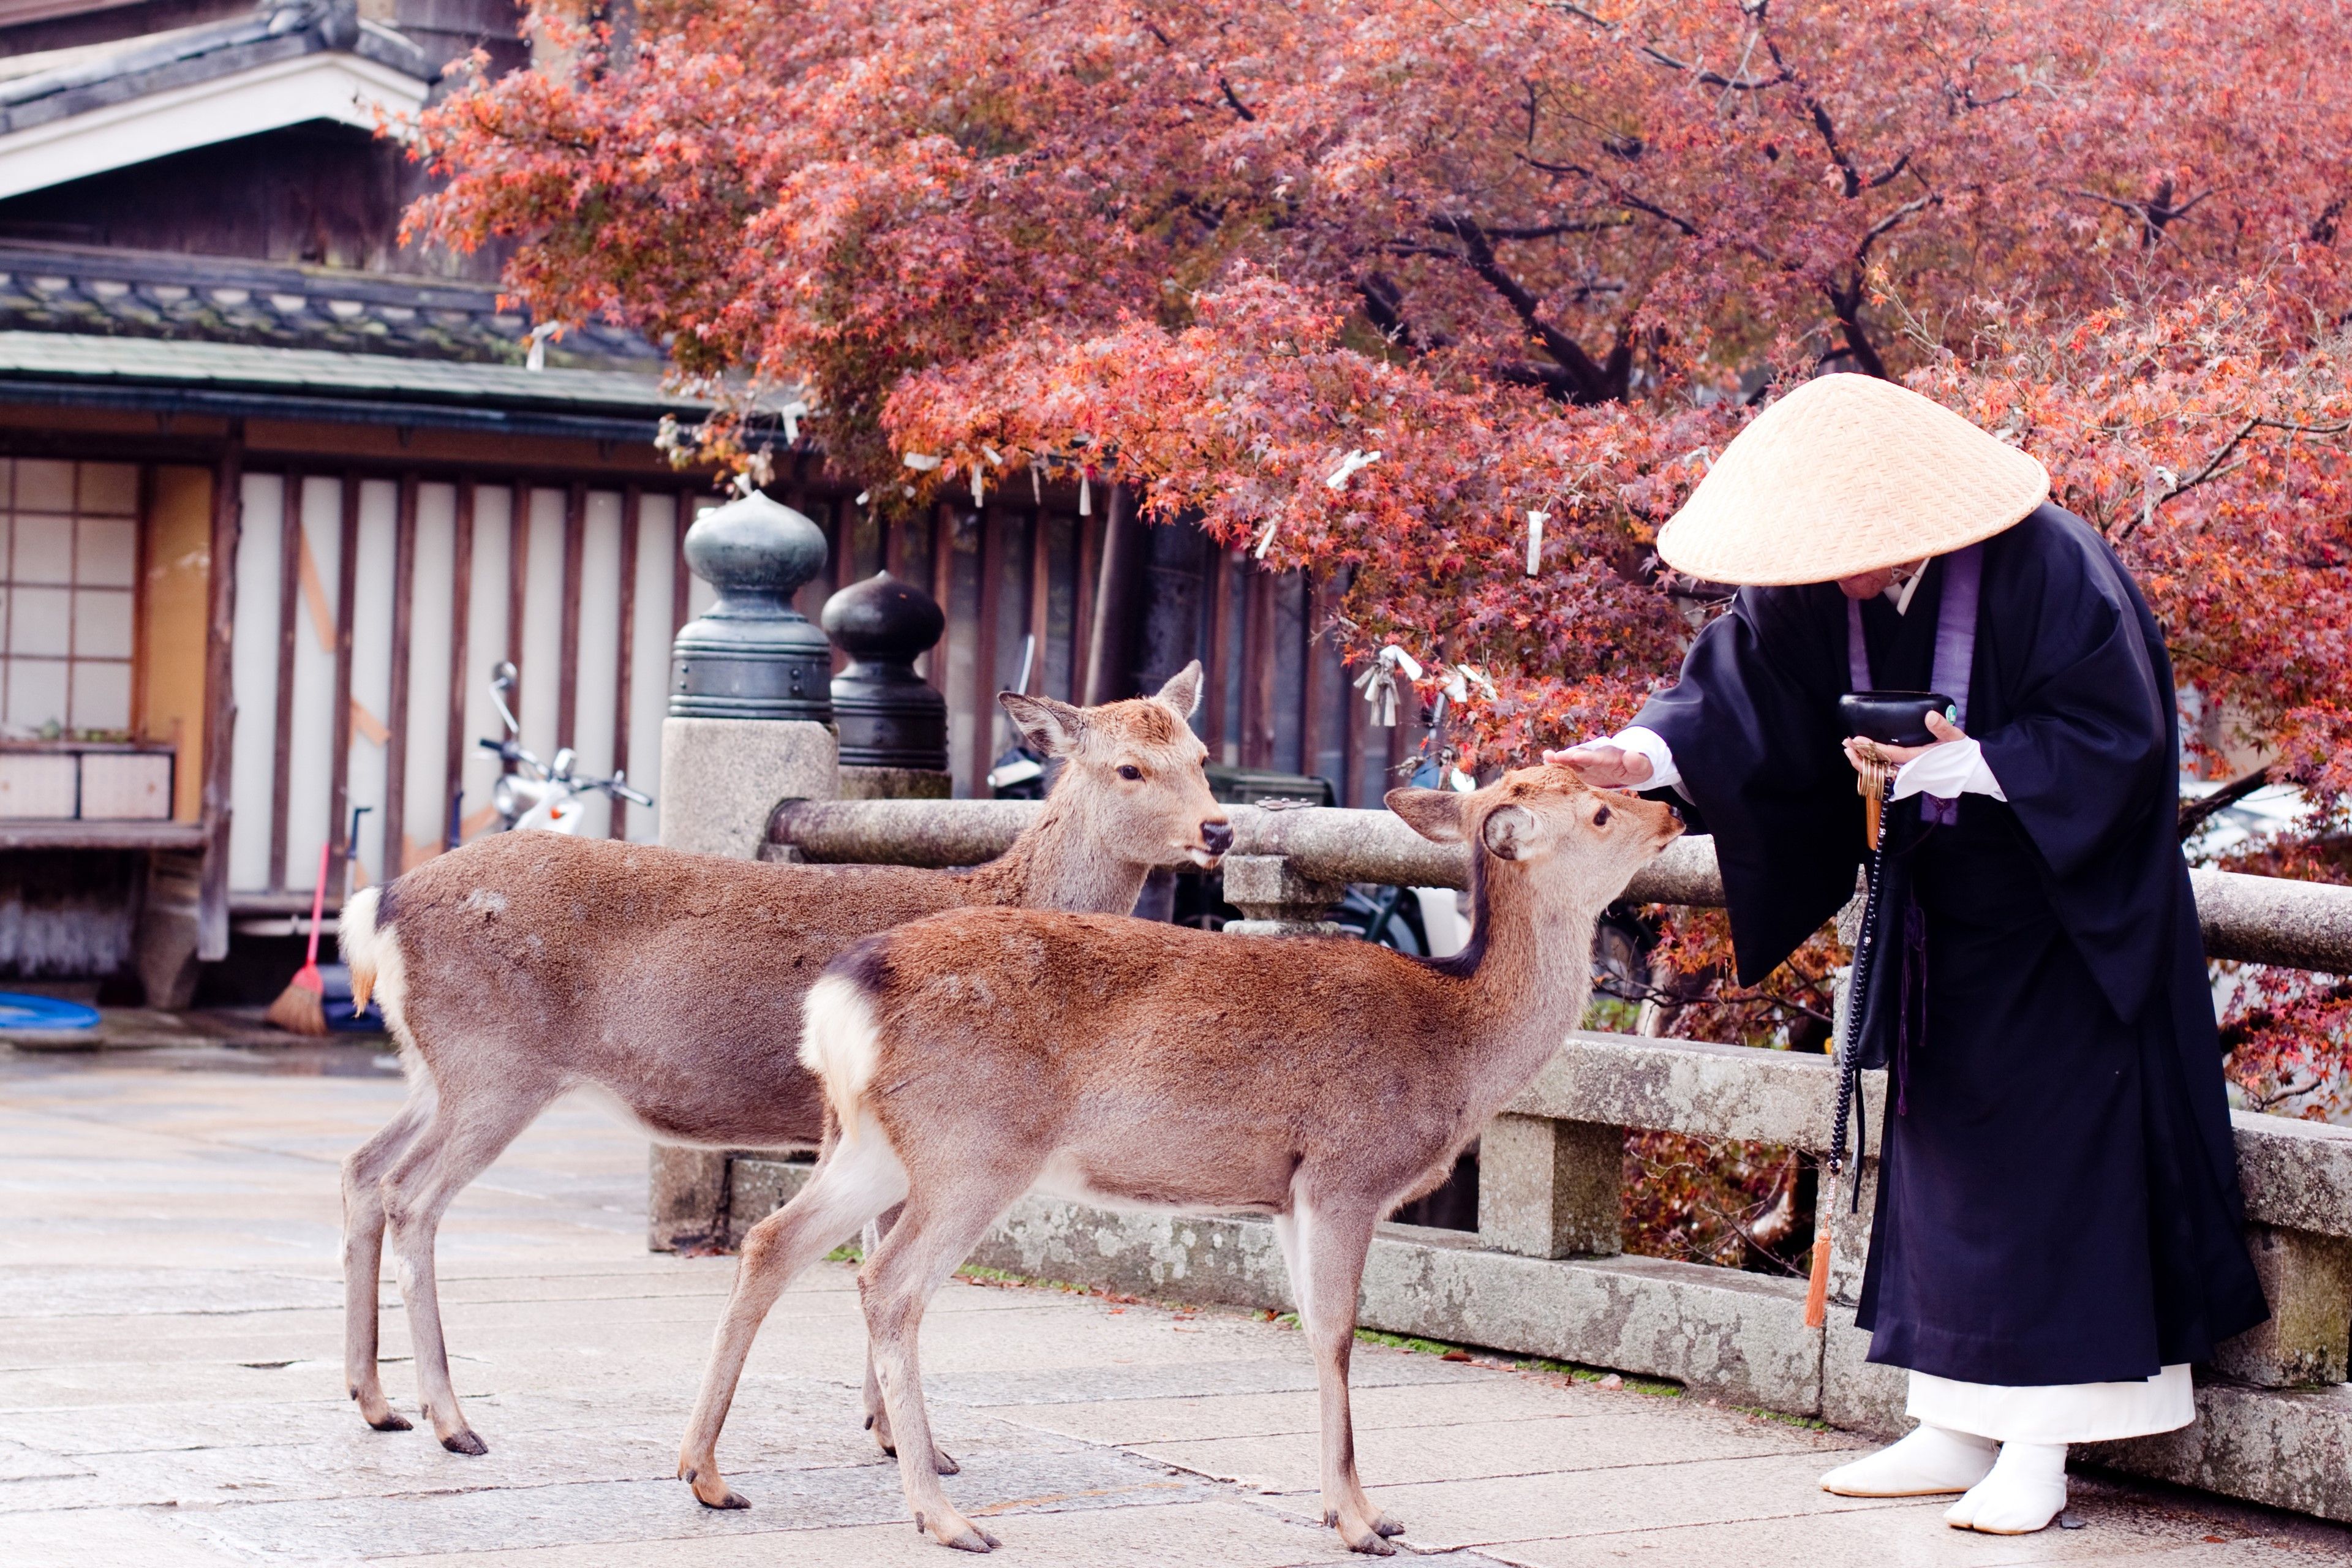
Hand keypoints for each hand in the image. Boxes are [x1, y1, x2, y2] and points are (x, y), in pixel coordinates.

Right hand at [1541, 743, 1653, 789]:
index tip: (1576, 757)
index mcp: (1610, 757)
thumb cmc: (1638, 768)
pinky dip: (1559, 765)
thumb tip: (1631, 755)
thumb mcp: (1642, 766)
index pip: (1597, 757)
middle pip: (1580, 755)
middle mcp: (1596, 757)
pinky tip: (1546, 763)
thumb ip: (1637, 762)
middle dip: (1568, 756)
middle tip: (1554, 757)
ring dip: (1560, 759)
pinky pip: (1569, 767)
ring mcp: (1588, 763)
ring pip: (1572, 760)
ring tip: (1546, 756)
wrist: (1630, 767)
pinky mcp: (1583, 770)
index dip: (1587, 757)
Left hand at [1841, 710, 1965, 775]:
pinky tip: (1864, 757)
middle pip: (1880, 768)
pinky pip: (1886, 772)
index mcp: (1919, 760)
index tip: (1858, 740)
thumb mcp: (1955, 737)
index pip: (1891, 755)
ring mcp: (1908, 772)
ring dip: (1864, 762)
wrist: (1969, 768)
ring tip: (1849, 750)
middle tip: (1846, 745)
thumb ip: (1943, 727)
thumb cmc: (1961, 752)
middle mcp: (1910, 769)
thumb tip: (1930, 716)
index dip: (1873, 748)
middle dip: (1861, 758)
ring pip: (1880, 772)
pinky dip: (1873, 765)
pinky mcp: (1908, 772)